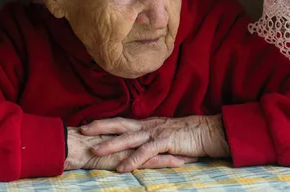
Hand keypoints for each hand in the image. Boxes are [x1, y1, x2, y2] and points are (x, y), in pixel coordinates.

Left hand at [80, 115, 229, 172]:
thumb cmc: (186, 136)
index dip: (104, 123)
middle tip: (82, 130)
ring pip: (129, 138)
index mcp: (146, 124)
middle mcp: (148, 126)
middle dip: (100, 127)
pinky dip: (134, 159)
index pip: (121, 122)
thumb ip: (150, 140)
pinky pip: (146, 152)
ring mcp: (156, 133)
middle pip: (120, 124)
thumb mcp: (164, 136)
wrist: (207, 132)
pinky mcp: (166, 142)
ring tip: (95, 151)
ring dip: (111, 144)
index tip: (87, 124)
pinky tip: (123, 168)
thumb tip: (136, 145)